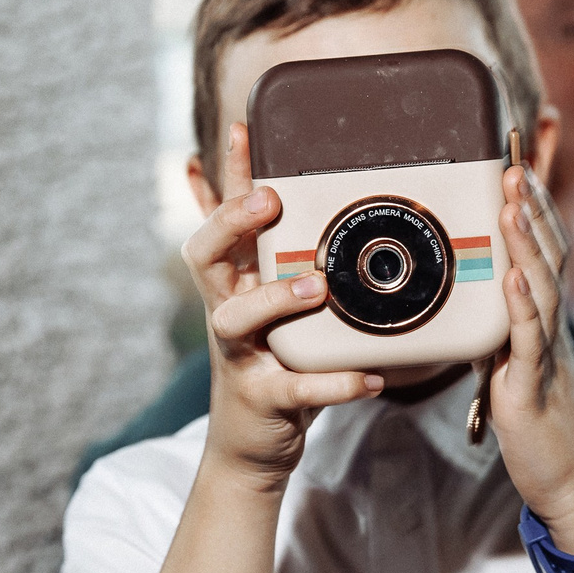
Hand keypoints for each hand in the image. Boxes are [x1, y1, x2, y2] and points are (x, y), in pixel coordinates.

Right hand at [183, 123, 382, 490]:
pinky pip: (295, 388)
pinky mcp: (263, 398)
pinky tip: (368, 378)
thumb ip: (258, 249)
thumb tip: (233, 187)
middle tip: (268, 201)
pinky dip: (333, 383)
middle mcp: (227, 310)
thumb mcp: (261, 298)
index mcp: (234, 281)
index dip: (229, 174)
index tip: (244, 130)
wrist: (252, 442)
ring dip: (275, 297)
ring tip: (316, 287)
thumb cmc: (268, 359)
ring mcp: (239, 354)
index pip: (221, 217)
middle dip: (230, 223)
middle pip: (204, 256)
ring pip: (236, 318)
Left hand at [489, 160, 573, 555]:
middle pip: (548, 252)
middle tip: (515, 155)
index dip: (535, 201)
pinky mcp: (533, 389)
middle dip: (532, 202)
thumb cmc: (545, 427)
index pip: (544, 247)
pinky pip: (529, 340)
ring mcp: (547, 356)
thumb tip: (488, 294)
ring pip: (541, 285)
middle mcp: (552, 329)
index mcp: (545, 319)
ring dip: (527, 239)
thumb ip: (506, 327)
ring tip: (513, 197)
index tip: (520, 154)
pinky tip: (513, 275)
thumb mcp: (517, 364)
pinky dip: (521, 304)